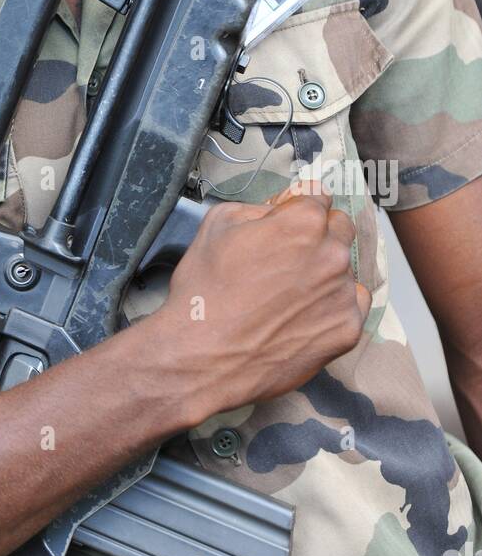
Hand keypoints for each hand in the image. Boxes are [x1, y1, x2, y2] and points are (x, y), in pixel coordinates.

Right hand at [150, 182, 369, 424]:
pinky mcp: (348, 331)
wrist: (203, 357)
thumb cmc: (204, 288)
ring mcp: (344, 294)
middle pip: (340, 229)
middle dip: (317, 236)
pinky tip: (303, 316)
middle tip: (286, 260)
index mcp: (304, 221)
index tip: (283, 225)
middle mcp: (333, 253)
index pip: (318, 198)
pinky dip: (333, 306)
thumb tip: (283, 208)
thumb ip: (260, 207)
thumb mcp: (218, 224)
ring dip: (325, 273)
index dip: (296, 209)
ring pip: (345, 270)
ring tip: (290, 295)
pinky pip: (352, 306)